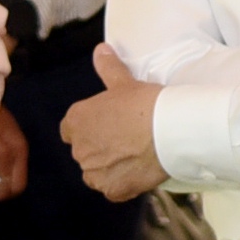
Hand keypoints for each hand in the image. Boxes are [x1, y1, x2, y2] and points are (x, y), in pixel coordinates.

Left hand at [63, 44, 167, 200]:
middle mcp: (79, 149)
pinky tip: (138, 171)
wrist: (169, 130)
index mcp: (76, 121)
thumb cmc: (144, 103)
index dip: (89, 127)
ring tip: (133, 155)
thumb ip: (108, 68)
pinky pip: (112, 189)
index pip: (70, 129)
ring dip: (109, 167)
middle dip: (99, 147)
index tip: (107, 124)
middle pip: (85, 151)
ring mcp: (95, 172)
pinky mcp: (113, 190)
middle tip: (126, 137)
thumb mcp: (124, 82)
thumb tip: (100, 50)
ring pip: (96, 172)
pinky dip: (122, 183)